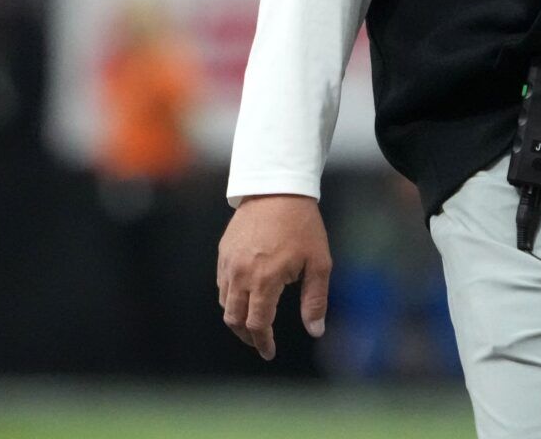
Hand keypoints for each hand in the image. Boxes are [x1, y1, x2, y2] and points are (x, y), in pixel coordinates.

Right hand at [217, 194, 331, 359]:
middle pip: (235, 319)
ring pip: (225, 303)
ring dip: (237, 318)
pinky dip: (230, 298)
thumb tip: (316, 331)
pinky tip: (246, 297)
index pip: (257, 324)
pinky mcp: (223, 253)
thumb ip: (315, 300)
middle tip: (261, 342)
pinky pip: (221, 285)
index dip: (263, 342)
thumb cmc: (303, 226)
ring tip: (254, 322)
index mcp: (265, 279)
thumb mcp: (319, 263)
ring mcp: (228, 263)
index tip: (269, 352)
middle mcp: (241, 274)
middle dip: (247, 336)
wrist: (278, 189)